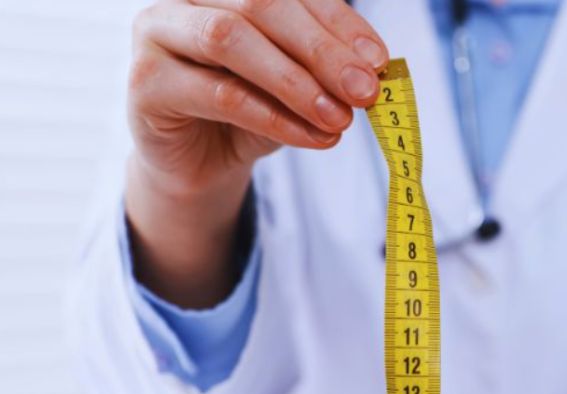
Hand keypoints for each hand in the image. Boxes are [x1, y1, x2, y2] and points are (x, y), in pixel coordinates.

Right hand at [125, 0, 387, 306]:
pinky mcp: (146, 81)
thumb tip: (373, 71)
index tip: (379, 61)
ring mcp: (158, 31)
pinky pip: (218, 93)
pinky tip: (313, 137)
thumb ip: (328, 71)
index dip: (339, 22)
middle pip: (260, 5)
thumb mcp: (299, 86)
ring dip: (295, 83)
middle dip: (322, 50)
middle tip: (365, 92)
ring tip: (340, 119)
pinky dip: (273, 116)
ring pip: (231, 41)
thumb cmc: (252, 112)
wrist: (201, 162)